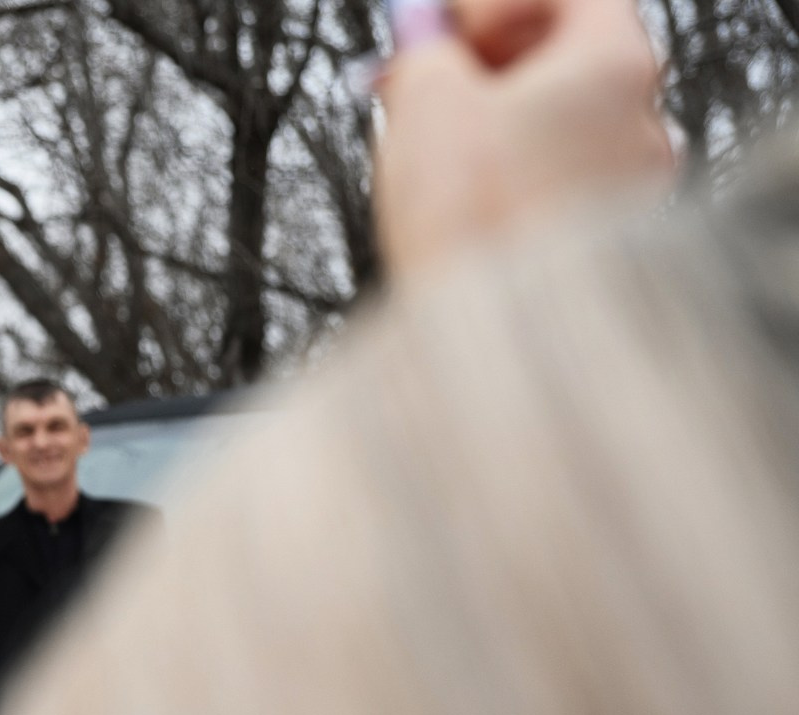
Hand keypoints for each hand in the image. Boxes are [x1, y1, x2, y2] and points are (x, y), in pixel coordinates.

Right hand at [375, 0, 672, 281]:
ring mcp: (630, 183)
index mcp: (617, 61)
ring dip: (490, 119)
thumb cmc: (478, 218)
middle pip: (564, 58)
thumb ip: (425, 50)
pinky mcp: (602, 239)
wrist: (497, 333)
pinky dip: (507, 170)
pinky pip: (555, 179)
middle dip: (484, 62)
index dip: (492, 4)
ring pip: (557, 124)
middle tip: (420, 77)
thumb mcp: (426, 101)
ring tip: (424, 141)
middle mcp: (643, 118)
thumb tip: (423, 34)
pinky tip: (457, 189)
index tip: (440, 25)